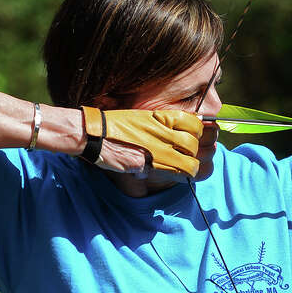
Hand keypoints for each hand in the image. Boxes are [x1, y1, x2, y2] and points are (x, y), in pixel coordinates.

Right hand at [85, 107, 203, 178]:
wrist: (94, 134)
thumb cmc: (116, 125)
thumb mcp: (142, 117)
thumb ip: (162, 125)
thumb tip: (180, 132)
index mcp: (162, 118)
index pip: (195, 124)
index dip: (197, 132)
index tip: (193, 136)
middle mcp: (162, 133)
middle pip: (193, 145)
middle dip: (193, 152)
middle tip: (187, 155)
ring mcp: (155, 150)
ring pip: (188, 164)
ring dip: (188, 167)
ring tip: (183, 167)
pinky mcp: (146, 166)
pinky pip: (168, 174)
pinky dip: (170, 175)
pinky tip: (165, 171)